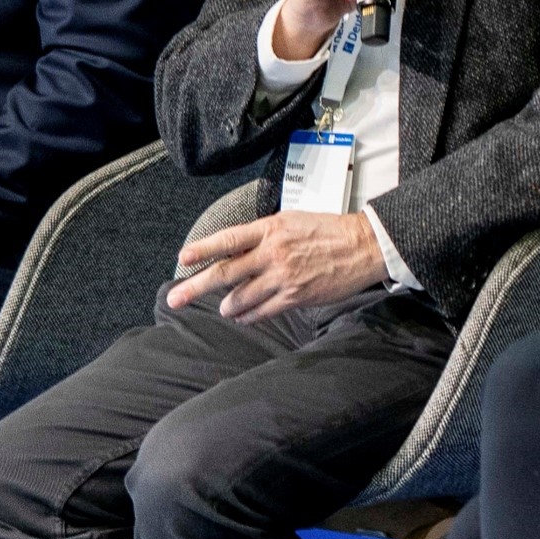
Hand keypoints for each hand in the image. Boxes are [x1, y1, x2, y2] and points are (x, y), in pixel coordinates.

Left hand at [170, 208, 384, 321]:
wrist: (364, 246)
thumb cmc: (330, 230)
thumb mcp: (292, 221)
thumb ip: (264, 235)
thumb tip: (239, 249)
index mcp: (270, 228)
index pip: (227, 239)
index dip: (202, 250)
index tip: (182, 259)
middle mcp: (273, 252)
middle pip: (226, 272)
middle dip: (196, 287)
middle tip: (175, 298)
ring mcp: (283, 276)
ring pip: (241, 297)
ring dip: (227, 306)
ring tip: (223, 309)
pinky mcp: (296, 296)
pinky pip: (263, 311)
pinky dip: (248, 316)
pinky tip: (242, 318)